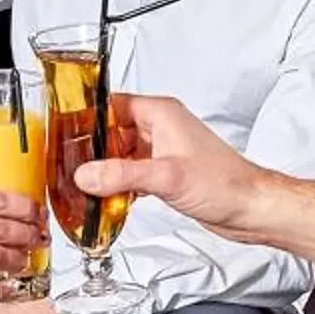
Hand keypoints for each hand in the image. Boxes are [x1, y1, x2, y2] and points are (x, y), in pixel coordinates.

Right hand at [74, 94, 314, 267]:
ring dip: (104, 169)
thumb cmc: (224, 184)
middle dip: (91, 148)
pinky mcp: (166, 172)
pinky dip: (118, 183)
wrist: (250, 208)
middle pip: (112, 130)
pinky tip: (108, 199)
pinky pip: (131, 172)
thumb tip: (86, 175)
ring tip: (83, 185)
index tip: (63, 131)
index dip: (86, 117)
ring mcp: (164, 150)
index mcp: (161, 114)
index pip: (111, 104)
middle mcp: (161, 127)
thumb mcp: (166, 176)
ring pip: (121, 153)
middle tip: (68, 164)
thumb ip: (122, 175)